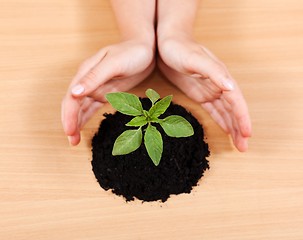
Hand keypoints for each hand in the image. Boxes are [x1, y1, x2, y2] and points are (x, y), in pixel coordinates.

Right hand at [61, 40, 154, 144]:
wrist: (145, 49)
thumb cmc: (131, 52)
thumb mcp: (113, 64)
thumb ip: (94, 78)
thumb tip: (74, 93)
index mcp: (85, 72)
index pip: (72, 98)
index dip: (69, 115)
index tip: (69, 131)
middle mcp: (87, 81)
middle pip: (73, 104)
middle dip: (70, 122)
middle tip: (72, 141)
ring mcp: (96, 87)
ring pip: (81, 108)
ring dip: (76, 122)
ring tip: (74, 139)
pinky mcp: (106, 92)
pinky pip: (92, 107)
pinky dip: (86, 117)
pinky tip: (82, 127)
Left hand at [157, 36, 251, 150]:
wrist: (167, 44)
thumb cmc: (181, 48)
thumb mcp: (195, 60)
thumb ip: (213, 72)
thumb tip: (231, 87)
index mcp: (221, 77)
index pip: (236, 101)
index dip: (242, 118)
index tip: (247, 134)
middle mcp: (219, 85)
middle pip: (233, 110)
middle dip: (240, 128)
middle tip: (244, 148)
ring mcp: (210, 90)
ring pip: (225, 112)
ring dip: (232, 128)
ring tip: (238, 144)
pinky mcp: (200, 93)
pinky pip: (214, 110)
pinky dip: (221, 121)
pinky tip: (226, 130)